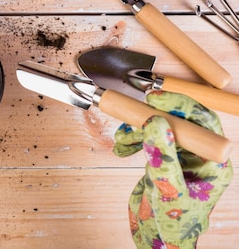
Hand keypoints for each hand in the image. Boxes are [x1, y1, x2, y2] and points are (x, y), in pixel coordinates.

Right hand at [113, 91, 232, 248]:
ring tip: (122, 139)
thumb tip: (156, 122)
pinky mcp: (163, 160)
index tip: (154, 99)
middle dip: (154, 115)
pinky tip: (122, 147)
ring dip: (138, 129)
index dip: (180, 106)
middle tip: (134, 113)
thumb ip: (163, 158)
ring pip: (161, 127)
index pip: (203, 123)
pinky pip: (148, 138)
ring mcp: (181, 157)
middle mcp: (199, 156)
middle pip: (180, 120)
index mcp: (212, 163)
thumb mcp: (167, 192)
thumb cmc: (172, 225)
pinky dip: (132, 138)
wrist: (158, 240)